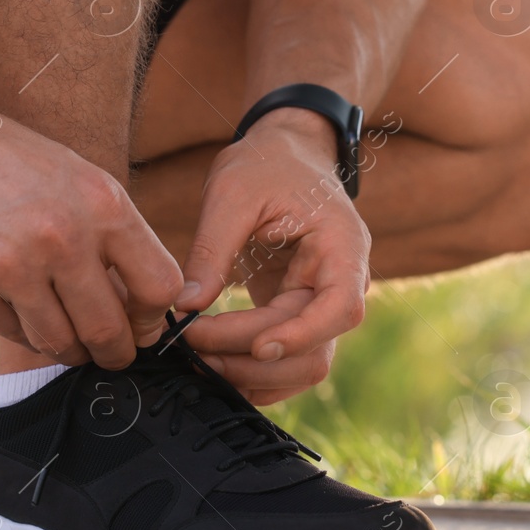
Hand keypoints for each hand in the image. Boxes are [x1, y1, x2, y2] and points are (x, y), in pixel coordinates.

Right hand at [0, 105, 183, 369]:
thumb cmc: (7, 158)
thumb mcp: (78, 177)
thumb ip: (114, 236)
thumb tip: (146, 304)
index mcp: (102, 205)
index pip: (158, 288)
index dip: (153, 318)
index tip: (142, 325)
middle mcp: (62, 238)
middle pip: (109, 330)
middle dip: (116, 352)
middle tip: (113, 355)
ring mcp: (12, 268)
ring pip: (61, 343)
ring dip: (71, 350)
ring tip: (71, 340)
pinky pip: (15, 334)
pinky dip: (26, 332)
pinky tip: (24, 311)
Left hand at [176, 108, 370, 399]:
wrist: (283, 156)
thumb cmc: (264, 165)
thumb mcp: (231, 193)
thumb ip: (211, 250)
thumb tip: (187, 305)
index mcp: (342, 246)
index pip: (340, 308)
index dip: (302, 335)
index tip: (256, 346)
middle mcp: (342, 283)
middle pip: (314, 347)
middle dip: (253, 356)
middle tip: (194, 342)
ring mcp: (323, 304)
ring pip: (302, 366)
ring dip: (251, 374)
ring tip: (199, 356)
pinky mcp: (298, 316)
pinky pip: (287, 362)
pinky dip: (252, 373)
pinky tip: (213, 361)